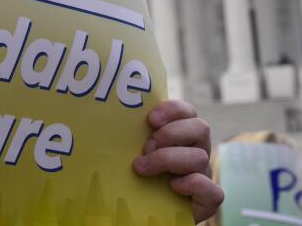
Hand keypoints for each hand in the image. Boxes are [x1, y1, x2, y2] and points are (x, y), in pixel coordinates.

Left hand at [133, 100, 222, 221]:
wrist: (142, 210)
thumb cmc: (133, 175)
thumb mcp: (129, 150)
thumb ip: (129, 133)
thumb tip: (107, 116)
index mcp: (181, 133)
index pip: (187, 111)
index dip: (172, 110)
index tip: (151, 119)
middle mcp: (196, 150)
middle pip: (200, 127)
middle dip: (170, 134)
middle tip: (146, 147)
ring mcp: (204, 174)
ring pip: (200, 157)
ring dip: (169, 160)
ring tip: (143, 168)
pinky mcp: (208, 200)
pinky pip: (213, 190)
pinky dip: (191, 185)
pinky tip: (172, 187)